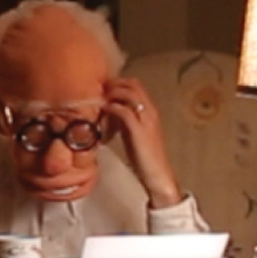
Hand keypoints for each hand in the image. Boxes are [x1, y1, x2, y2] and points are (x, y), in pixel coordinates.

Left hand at [101, 77, 183, 209]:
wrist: (158, 175)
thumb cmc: (144, 156)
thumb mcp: (133, 131)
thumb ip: (124, 119)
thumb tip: (107, 109)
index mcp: (150, 110)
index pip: (135, 84)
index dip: (118, 82)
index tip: (102, 88)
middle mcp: (150, 111)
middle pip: (132, 84)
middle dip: (113, 84)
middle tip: (97, 92)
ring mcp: (146, 119)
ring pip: (129, 93)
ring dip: (111, 93)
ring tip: (98, 101)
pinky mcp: (139, 131)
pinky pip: (123, 111)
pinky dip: (111, 108)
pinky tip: (102, 113)